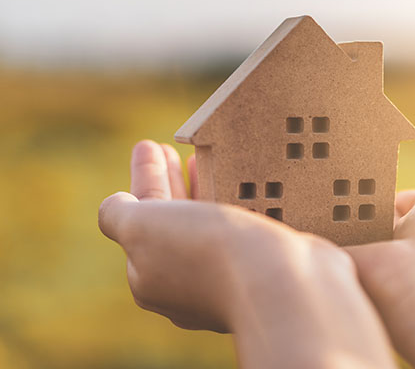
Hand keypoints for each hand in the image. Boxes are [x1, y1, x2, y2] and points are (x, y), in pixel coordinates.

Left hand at [99, 140, 395, 368]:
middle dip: (168, 180)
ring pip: (208, 224)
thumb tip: (116, 206)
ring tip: (204, 157)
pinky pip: (240, 230)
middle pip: (171, 219)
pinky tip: (243, 186)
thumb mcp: (143, 228)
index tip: (150, 144)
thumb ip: (119, 215)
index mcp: (152, 275)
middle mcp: (188, 282)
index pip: (139, 215)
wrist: (283, 285)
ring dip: (201, 188)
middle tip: (169, 148)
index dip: (143, 177)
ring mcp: (228, 278)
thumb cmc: (209, 252)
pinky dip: (234, 203)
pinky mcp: (263, 270)